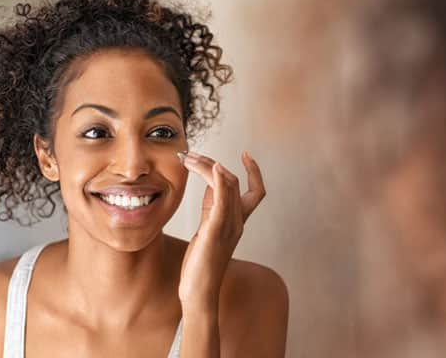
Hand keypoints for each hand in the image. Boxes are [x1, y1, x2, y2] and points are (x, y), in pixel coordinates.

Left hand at [177, 151, 265, 310]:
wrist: (198, 292)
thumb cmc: (201, 264)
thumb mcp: (207, 230)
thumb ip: (211, 208)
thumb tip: (209, 184)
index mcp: (237, 222)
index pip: (256, 191)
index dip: (255, 171)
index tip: (246, 153)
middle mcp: (237, 222)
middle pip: (234, 181)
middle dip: (213, 163)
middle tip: (192, 155)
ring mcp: (228, 226)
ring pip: (227, 185)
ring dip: (209, 166)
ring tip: (189, 158)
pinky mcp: (215, 231)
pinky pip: (222, 200)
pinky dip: (219, 180)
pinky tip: (213, 167)